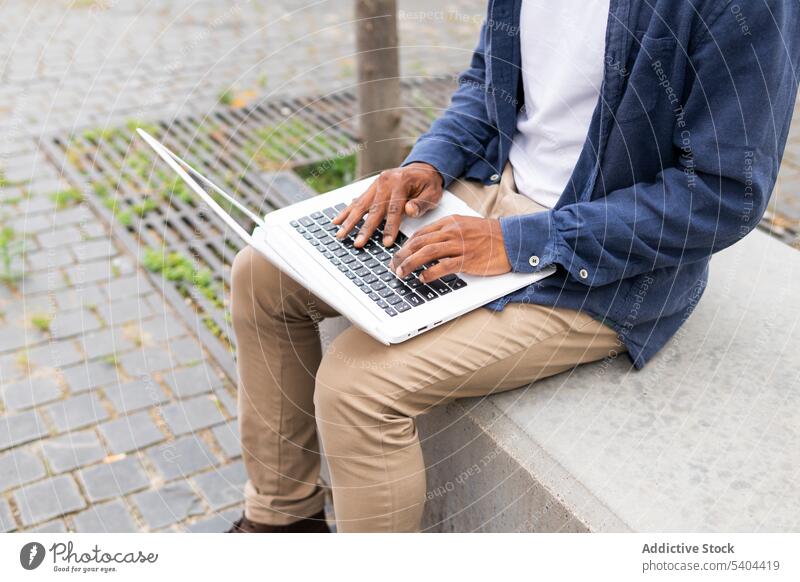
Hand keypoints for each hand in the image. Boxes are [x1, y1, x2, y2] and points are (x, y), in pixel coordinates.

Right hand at [332, 162, 442, 247]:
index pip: (394, 209)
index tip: (386, 242)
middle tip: (358, 243)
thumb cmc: (427, 184)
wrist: (422, 169)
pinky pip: (357, 201)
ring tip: (341, 235)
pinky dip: (346, 212)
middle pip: (373, 209)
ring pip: (361, 205)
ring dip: (350, 221)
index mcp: (401, 182)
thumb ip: (421, 203)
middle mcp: (385, 182)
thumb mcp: (432, 193)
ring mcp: (376, 184)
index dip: (390, 227)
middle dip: (365, 228)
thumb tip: (409, 210)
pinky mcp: (371, 188)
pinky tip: (337, 221)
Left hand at [389, 215, 511, 282]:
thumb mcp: (465, 226)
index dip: (406, 245)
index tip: (398, 255)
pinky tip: (422, 278)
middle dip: (402, 255)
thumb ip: (447, 232)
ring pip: (427, 252)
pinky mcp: (468, 259)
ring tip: (401, 273)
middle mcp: (452, 232)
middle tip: (393, 266)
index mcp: (450, 222)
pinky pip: (444, 266)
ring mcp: (460, 245)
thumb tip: (428, 244)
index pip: (421, 233)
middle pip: (420, 242)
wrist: (512, 239)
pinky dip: (431, 272)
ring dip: (411, 263)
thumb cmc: (490, 235)